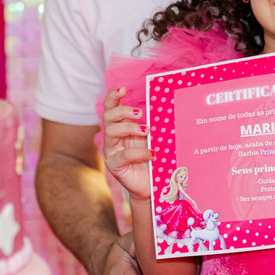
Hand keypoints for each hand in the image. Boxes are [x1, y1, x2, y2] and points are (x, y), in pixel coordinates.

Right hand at [102, 87, 151, 201]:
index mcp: (122, 127)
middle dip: (122, 111)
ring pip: (111, 132)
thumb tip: (167, 107)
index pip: (111, 108)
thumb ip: (154, 125)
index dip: (113, 97)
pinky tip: (151, 153)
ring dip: (129, 128)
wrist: (152, 184)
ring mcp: (112, 151)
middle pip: (108, 117)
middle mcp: (114, 137)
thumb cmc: (154, 158)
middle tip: (139, 113)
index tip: (123, 89)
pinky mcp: (114, 166)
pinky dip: (138, 152)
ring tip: (147, 131)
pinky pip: (122, 155)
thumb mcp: (154, 138)